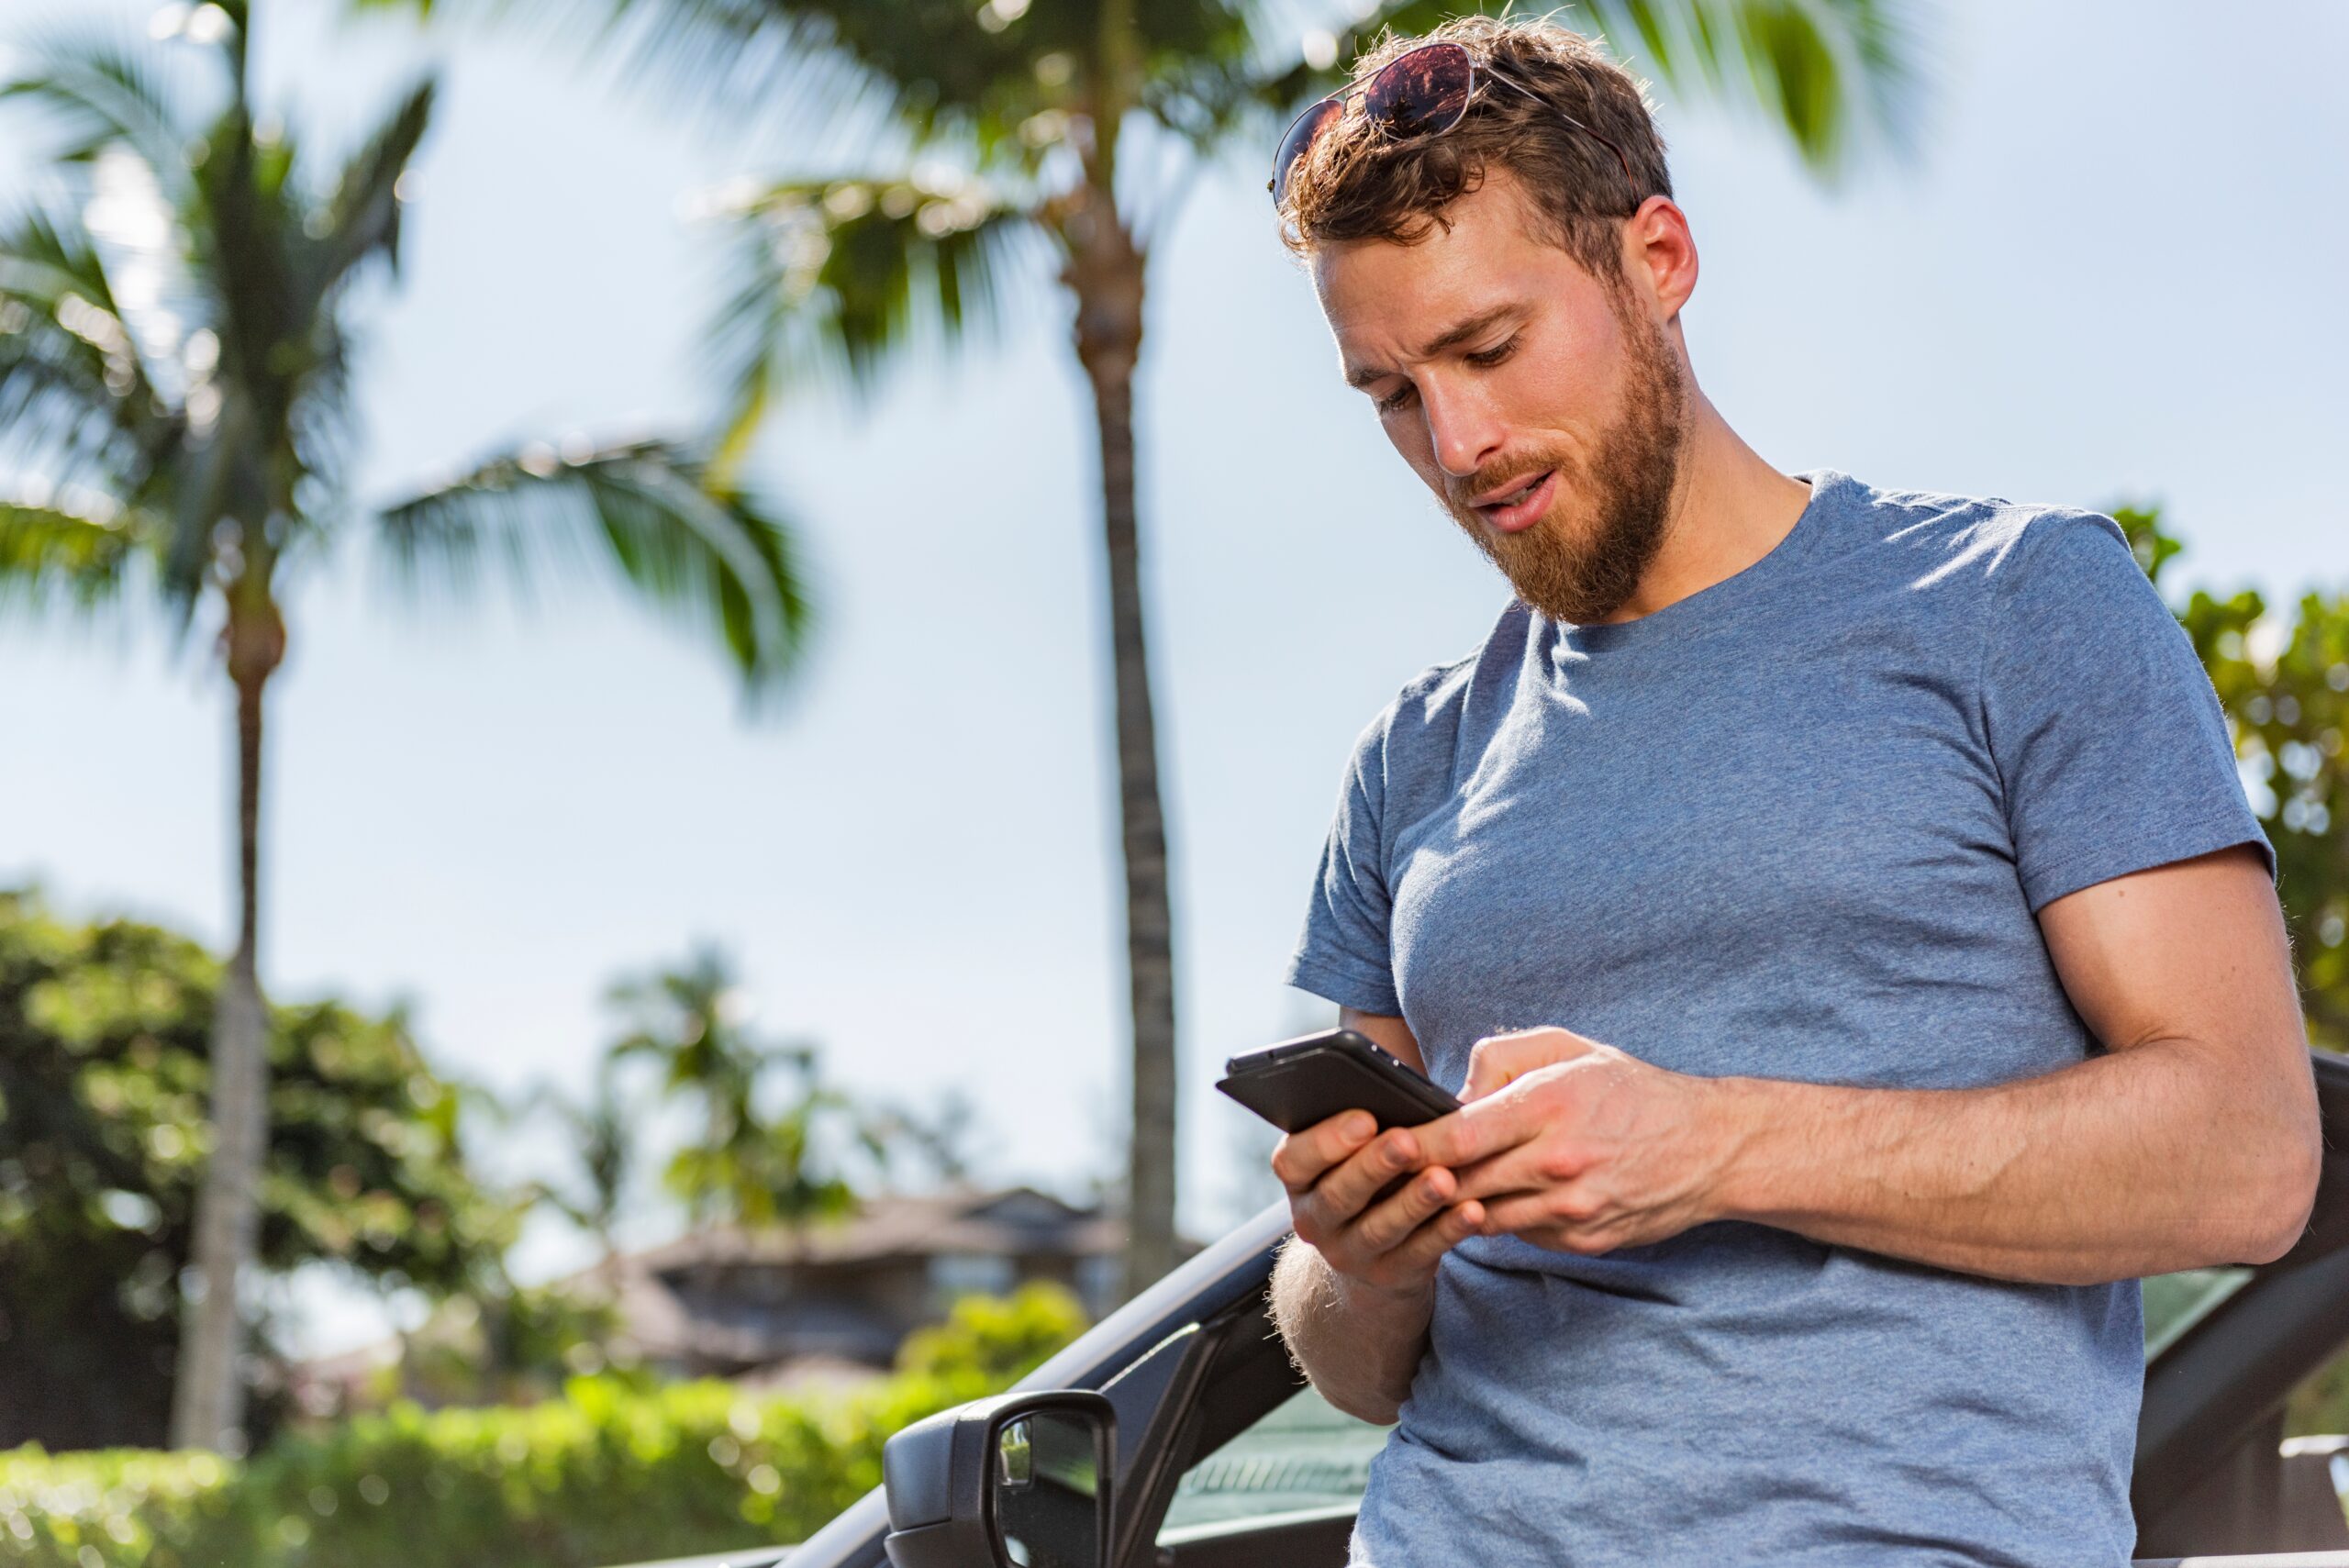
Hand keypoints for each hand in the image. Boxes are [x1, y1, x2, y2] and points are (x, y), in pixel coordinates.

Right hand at [1270, 1109, 1485, 1295]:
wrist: (1371, 1250)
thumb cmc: (1368, 1173)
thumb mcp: (1349, 1151)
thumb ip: (1361, 1125)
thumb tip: (1395, 1089)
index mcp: (1299, 1178)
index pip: (1294, 1160)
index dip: (1327, 1141)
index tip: (1365, 1117)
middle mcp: (1315, 1218)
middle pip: (1339, 1194)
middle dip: (1375, 1166)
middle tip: (1408, 1141)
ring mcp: (1349, 1253)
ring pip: (1380, 1227)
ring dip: (1414, 1202)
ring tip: (1444, 1178)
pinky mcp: (1390, 1275)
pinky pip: (1421, 1253)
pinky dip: (1447, 1231)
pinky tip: (1473, 1210)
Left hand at [1414, 1026, 1741, 1255]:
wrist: (1712, 1147)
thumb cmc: (1630, 1090)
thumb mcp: (1568, 1047)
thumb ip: (1500, 1057)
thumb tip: (1452, 1094)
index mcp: (1550, 1105)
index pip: (1461, 1134)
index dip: (1417, 1145)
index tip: (1391, 1144)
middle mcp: (1559, 1162)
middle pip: (1463, 1182)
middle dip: (1427, 1179)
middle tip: (1397, 1172)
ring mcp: (1573, 1209)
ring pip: (1485, 1216)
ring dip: (1460, 1205)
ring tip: (1439, 1190)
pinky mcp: (1585, 1241)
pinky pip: (1521, 1235)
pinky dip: (1505, 1219)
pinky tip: (1501, 1199)